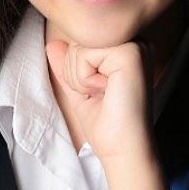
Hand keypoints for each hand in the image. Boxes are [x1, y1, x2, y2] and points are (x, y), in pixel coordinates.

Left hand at [45, 38, 155, 161]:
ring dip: (80, 78)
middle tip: (101, 94)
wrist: (124, 150)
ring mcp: (135, 44)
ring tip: (105, 93)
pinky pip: (84, 54)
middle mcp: (135, 41)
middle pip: (78, 39)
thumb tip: (53, 43)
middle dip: (76, 72)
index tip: (99, 91)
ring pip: (78, 46)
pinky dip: (85, 79)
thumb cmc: (107, 124)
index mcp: (126, 47)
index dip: (77, 69)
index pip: (80, 40)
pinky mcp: (131, 52)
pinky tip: (107, 91)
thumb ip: (68, 65)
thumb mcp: (80, 89)